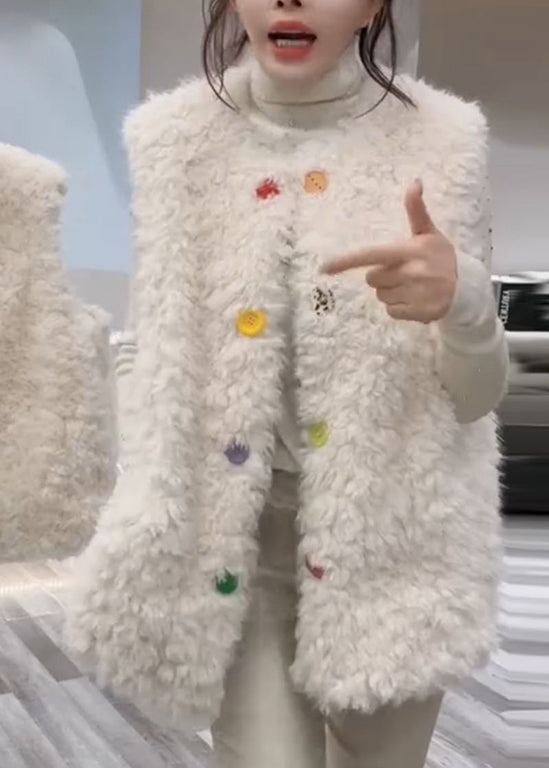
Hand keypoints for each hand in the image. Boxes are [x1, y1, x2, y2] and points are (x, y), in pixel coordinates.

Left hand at [321, 180, 457, 323]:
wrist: (465, 288)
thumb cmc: (440, 257)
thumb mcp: (428, 233)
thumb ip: (416, 211)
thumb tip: (414, 182)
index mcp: (410, 251)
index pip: (372, 255)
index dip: (347, 261)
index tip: (325, 267)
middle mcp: (411, 273)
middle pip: (372, 278)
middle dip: (381, 275)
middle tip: (401, 271)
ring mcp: (414, 295)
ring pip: (380, 295)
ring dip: (390, 291)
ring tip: (410, 285)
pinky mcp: (416, 313)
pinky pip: (390, 310)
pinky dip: (398, 306)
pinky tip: (413, 298)